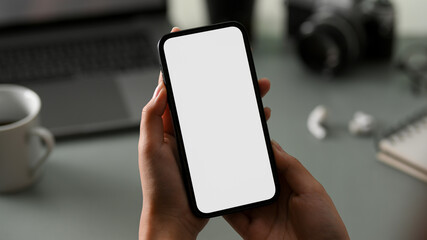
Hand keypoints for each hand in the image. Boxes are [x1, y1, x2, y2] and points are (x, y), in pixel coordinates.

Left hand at [138, 27, 271, 238]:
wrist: (176, 219)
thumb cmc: (159, 189)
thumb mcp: (150, 150)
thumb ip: (152, 118)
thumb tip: (160, 89)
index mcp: (166, 127)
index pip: (172, 90)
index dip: (177, 67)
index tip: (183, 45)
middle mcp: (184, 132)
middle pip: (203, 99)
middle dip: (219, 81)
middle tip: (234, 69)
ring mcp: (201, 143)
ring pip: (221, 115)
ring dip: (237, 101)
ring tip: (255, 91)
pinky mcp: (214, 156)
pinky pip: (230, 134)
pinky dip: (243, 124)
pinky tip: (254, 119)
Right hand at [224, 142, 349, 239]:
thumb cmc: (326, 229)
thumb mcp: (313, 190)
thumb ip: (292, 167)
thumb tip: (274, 148)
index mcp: (290, 183)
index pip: (270, 161)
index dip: (260, 150)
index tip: (249, 137)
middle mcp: (274, 197)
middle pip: (252, 176)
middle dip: (241, 165)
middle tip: (231, 152)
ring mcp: (261, 213)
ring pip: (240, 193)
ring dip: (230, 183)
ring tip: (222, 170)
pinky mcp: (250, 229)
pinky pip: (232, 215)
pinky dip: (224, 206)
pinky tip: (219, 195)